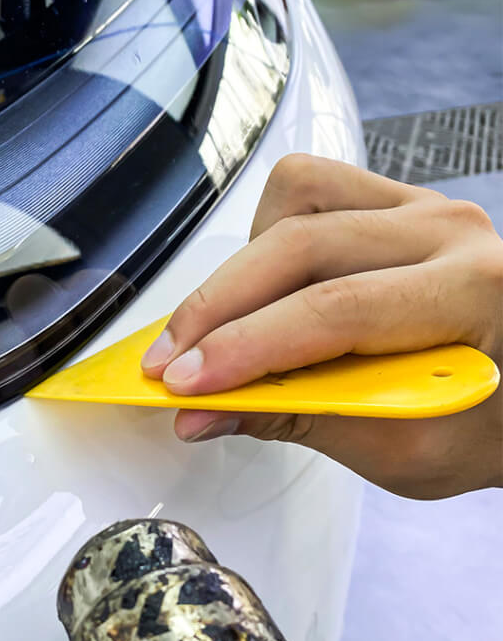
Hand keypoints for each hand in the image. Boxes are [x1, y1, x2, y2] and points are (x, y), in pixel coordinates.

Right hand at [141, 155, 502, 498]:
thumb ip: (301, 420)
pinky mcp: (394, 202)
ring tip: (216, 328)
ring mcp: (420, 207)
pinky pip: (310, 189)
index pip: (336, 309)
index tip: (185, 385)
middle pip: (300, 244)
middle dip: (217, 310)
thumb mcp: (406, 451)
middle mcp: (448, 232)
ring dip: (241, 266)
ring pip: (296, 198)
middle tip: (169, 365)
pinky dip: (267, 235)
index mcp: (472, 291)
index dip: (247, 347)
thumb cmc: (491, 425)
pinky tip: (260, 289)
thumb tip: (205, 413)